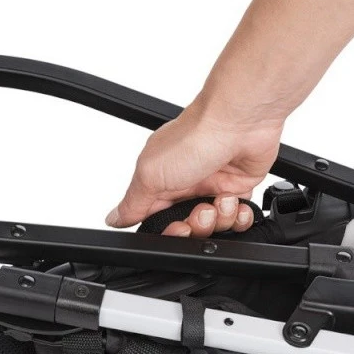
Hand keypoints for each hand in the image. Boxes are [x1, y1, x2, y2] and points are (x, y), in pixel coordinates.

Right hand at [105, 98, 284, 236]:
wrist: (239, 122)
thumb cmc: (196, 137)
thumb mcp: (151, 173)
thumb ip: (133, 202)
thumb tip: (113, 219)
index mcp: (161, 181)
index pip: (158, 220)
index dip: (169, 231)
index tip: (177, 228)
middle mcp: (186, 184)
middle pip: (188, 226)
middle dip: (197, 227)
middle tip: (202, 213)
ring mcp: (213, 186)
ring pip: (215, 225)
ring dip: (220, 219)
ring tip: (221, 201)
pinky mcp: (237, 187)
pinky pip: (238, 217)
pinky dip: (239, 216)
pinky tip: (235, 203)